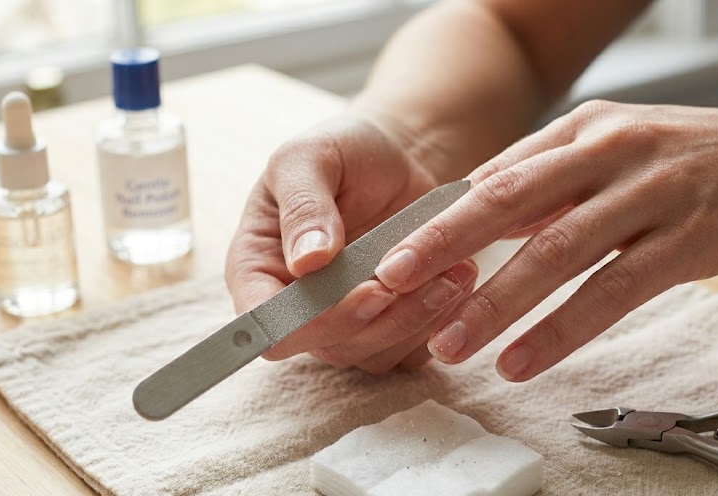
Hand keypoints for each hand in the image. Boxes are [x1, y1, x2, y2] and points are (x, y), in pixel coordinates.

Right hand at [226, 113, 477, 372]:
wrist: (393, 159)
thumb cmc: (341, 150)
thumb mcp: (310, 157)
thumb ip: (304, 205)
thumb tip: (307, 262)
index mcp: (258, 269)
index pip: (267, 325)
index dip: (314, 323)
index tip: (370, 290)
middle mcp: (296, 307)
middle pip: (328, 345)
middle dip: (383, 318)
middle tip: (429, 277)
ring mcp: (341, 323)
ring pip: (374, 353)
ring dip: (419, 319)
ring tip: (454, 272)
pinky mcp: (385, 328)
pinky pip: (410, 350)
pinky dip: (438, 321)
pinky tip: (459, 278)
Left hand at [374, 101, 717, 380]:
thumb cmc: (709, 157)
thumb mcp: (626, 143)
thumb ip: (558, 172)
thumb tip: (488, 205)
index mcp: (587, 128)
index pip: (497, 174)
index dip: (441, 216)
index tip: (397, 252)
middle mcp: (611, 152)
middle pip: (510, 201)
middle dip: (445, 245)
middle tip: (392, 283)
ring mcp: (650, 194)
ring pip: (555, 252)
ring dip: (496, 303)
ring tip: (452, 344)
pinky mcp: (686, 240)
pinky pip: (611, 291)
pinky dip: (562, 330)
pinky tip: (526, 359)